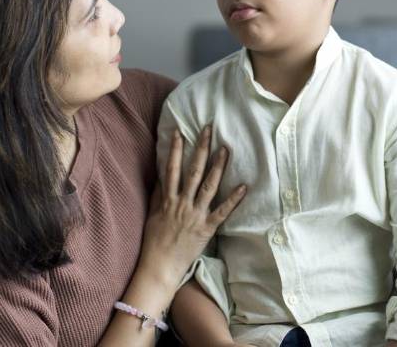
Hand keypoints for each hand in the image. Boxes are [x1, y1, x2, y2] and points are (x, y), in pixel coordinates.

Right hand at [139, 126, 245, 288]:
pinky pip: (222, 212)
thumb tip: (162, 176)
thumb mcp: (153, 214)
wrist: (160, 266)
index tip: (180, 132)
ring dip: (218, 167)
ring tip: (225, 149)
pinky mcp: (206, 229)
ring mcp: (195, 215)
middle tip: (208, 130)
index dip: (176, 150)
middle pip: (193, 171)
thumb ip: (158, 195)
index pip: (172, 169)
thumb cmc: (154, 241)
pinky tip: (243, 186)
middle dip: (201, 149)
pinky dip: (233, 200)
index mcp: (168, 199)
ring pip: (208, 186)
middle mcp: (182, 203)